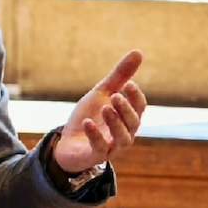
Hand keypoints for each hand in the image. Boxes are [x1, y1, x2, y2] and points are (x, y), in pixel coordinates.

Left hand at [53, 50, 146, 173]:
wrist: (68, 142)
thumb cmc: (90, 116)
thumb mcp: (101, 93)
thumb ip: (119, 76)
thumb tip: (138, 52)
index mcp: (128, 117)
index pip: (139, 107)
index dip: (136, 96)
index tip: (128, 84)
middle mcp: (125, 133)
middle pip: (133, 123)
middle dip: (126, 109)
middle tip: (116, 96)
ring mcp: (112, 147)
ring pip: (123, 138)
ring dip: (115, 123)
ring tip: (105, 108)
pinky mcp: (96, 156)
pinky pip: (100, 148)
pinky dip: (95, 136)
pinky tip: (87, 123)